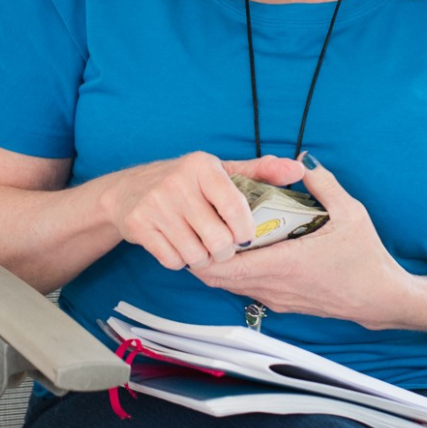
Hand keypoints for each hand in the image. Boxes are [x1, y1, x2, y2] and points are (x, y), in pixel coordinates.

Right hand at [101, 153, 303, 271]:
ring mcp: (156, 204)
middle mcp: (178, 182)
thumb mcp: (221, 171)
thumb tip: (298, 169)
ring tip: (203, 246)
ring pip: (196, 254)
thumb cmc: (186, 182)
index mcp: (203, 166)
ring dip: (203, 258)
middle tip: (223, 246)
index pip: (235, 206)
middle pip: (218, 238)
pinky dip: (181, 261)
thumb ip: (260, 171)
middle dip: (225, 250)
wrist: (128, 190)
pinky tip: (181, 247)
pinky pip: (173, 260)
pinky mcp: (139, 225)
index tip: (246, 235)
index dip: (245, 229)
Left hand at [191, 155, 412, 327]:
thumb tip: (302, 160)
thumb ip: (323, 183)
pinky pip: (247, 289)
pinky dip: (237, 273)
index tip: (201, 227)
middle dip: (207, 254)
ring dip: (221, 264)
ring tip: (221, 235)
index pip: (229, 266)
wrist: (381, 299)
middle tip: (204, 226)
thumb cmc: (366, 259)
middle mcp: (275, 285)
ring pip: (232, 286)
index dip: (207, 250)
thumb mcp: (349, 212)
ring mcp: (277, 298)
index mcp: (286, 263)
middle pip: (221, 278)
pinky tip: (246, 251)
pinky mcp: (283, 304)